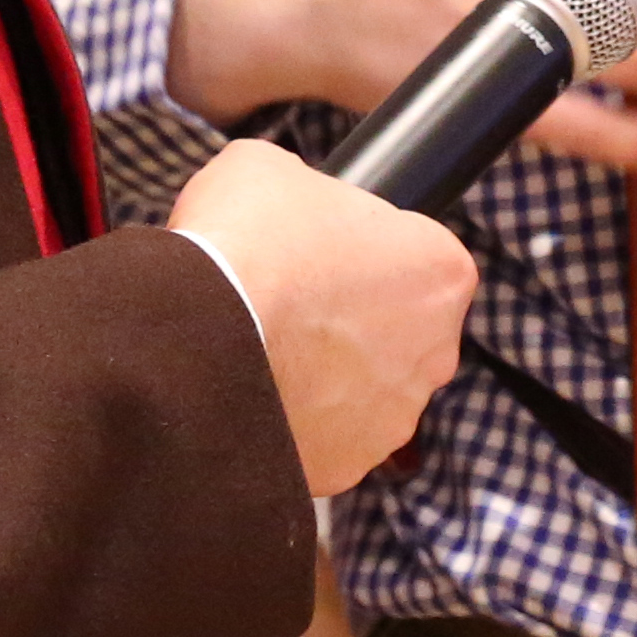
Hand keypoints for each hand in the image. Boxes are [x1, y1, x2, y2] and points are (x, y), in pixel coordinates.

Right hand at [167, 138, 475, 493]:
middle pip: (397, 329)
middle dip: (352, 321)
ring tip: (263, 352)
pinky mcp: (348, 467)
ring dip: (327, 375)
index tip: (319, 254)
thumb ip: (304, 187)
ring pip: (364, 389)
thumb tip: (288, 202)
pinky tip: (255, 395)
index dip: (363, 250)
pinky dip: (296, 422)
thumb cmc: (245, 244)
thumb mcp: (269, 169)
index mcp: (441, 270)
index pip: (416, 255)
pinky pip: (326, 437)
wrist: (195, 341)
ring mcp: (395, 417)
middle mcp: (437, 351)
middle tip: (288, 304)